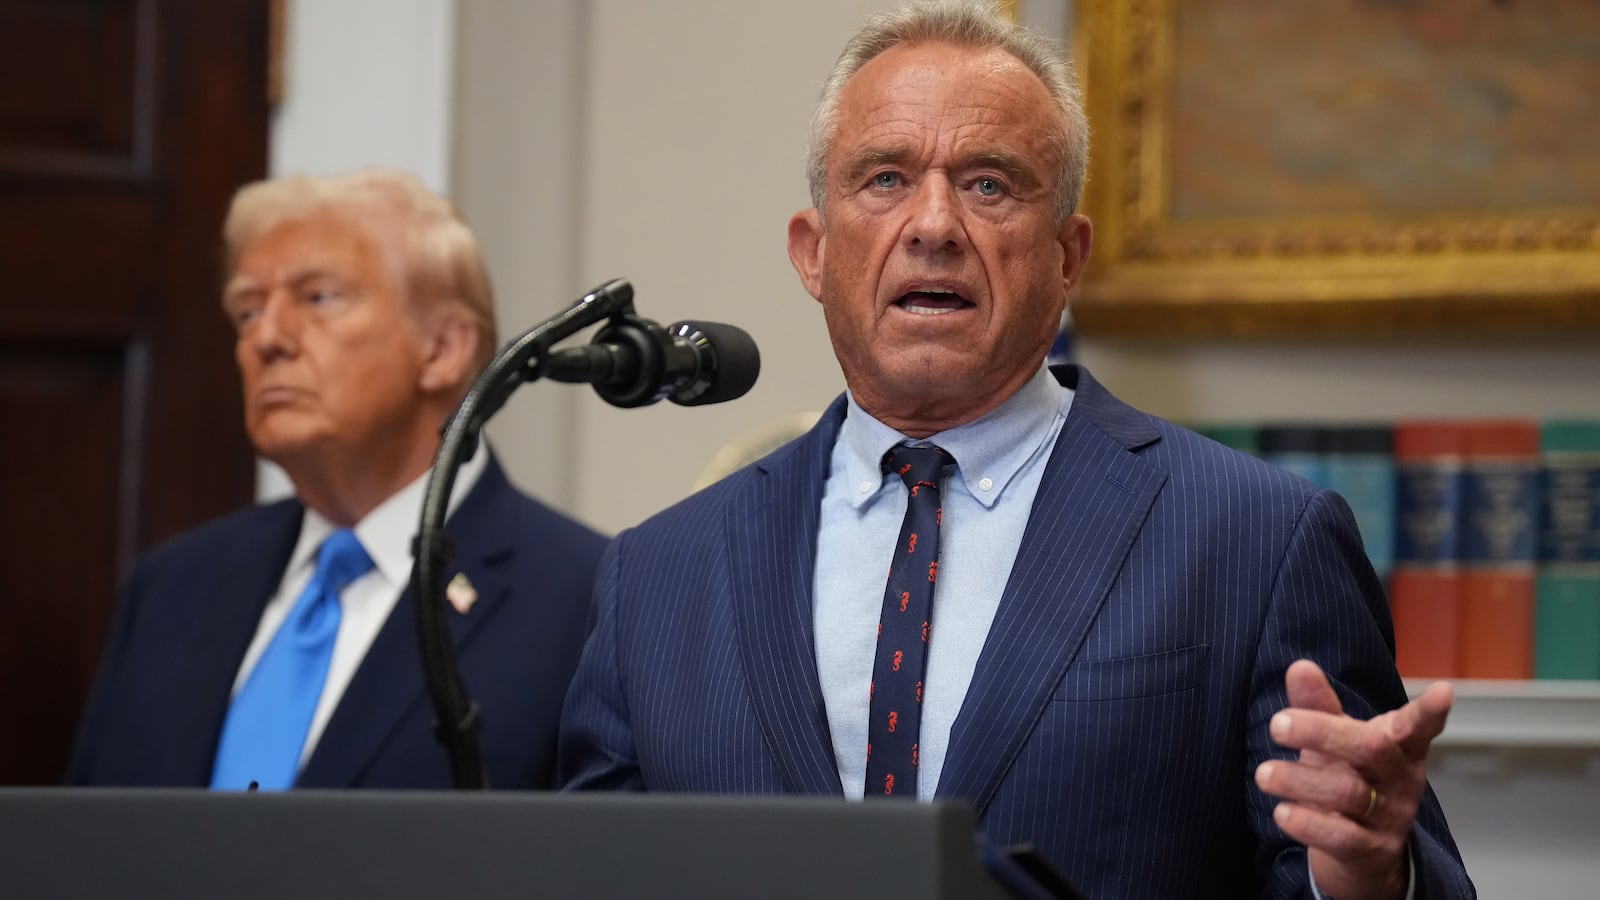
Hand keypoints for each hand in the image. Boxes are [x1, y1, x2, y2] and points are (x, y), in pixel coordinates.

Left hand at [1255, 659, 1451, 899]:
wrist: (1359, 853)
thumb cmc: (1349, 779)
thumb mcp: (1335, 740)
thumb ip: (1318, 705)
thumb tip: (1300, 666)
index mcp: (1401, 747)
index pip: (1417, 726)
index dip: (1429, 711)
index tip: (1442, 691)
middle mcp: (1402, 780)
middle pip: (1372, 748)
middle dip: (1321, 732)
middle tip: (1276, 724)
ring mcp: (1391, 818)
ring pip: (1348, 792)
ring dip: (1299, 780)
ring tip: (1263, 774)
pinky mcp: (1372, 852)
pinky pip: (1342, 837)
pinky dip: (1307, 823)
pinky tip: (1282, 813)